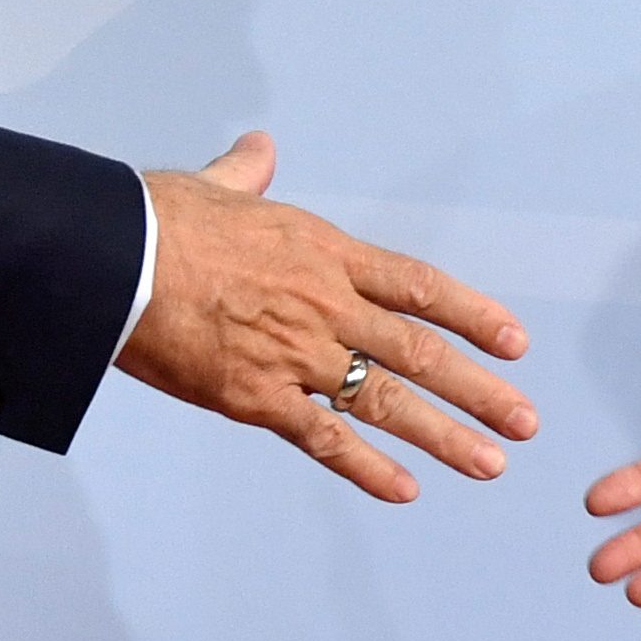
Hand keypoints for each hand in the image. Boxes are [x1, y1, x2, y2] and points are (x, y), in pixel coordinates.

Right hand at [120, 133, 534, 501]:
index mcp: (324, 252)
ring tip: (492, 463)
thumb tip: (257, 150)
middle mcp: (325, 305)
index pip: (417, 286)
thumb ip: (248, 174)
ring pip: (386, 401)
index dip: (471, 314)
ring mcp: (295, 354)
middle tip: (525, 421)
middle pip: (419, 351)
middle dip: (478, 389)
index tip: (514, 342)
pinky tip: (406, 490)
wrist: (115, 258)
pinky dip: (368, 468)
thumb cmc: (159, 218)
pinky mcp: (256, 398)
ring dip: (445, 434)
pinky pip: (324, 439)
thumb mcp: (217, 187)